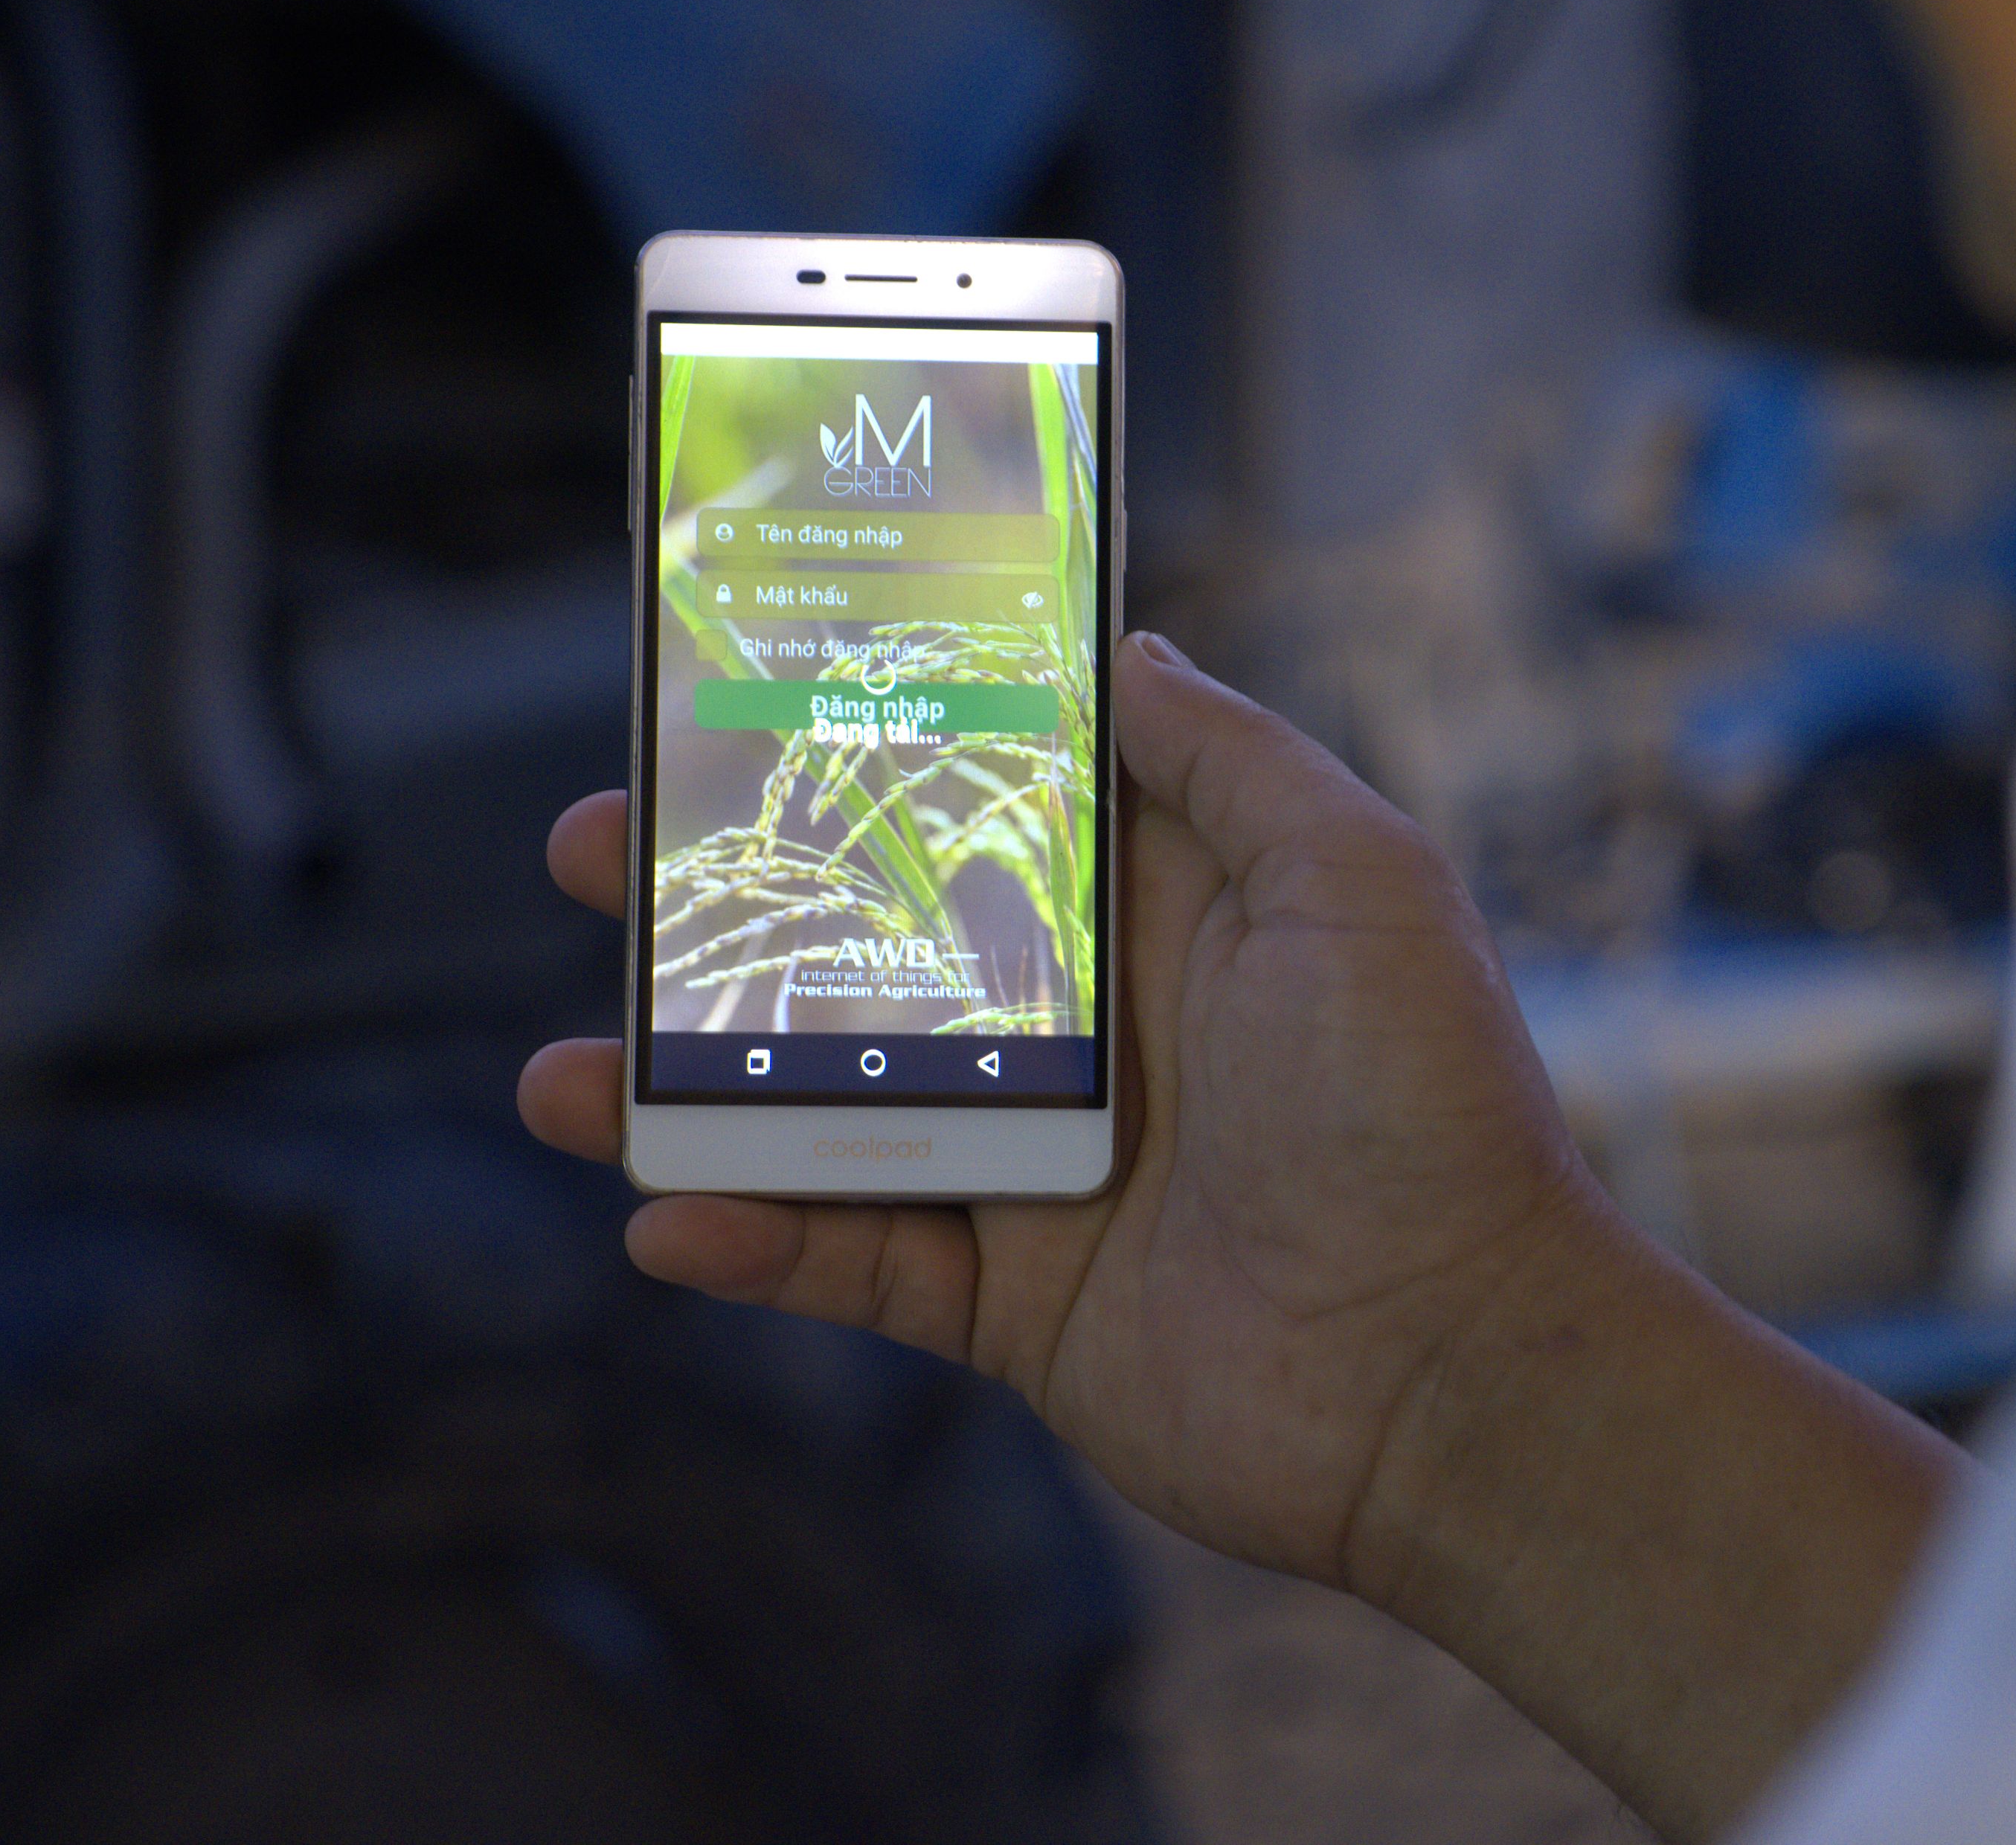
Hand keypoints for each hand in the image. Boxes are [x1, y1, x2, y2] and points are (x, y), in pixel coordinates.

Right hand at [521, 631, 1611, 1592]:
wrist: (1457, 1369)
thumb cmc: (1424, 1106)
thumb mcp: (1354, 879)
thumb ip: (1228, 759)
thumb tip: (1123, 647)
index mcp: (1156, 917)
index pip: (975, 807)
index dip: (860, 753)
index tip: (737, 700)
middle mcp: (1086, 1032)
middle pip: (865, 945)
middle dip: (723, 901)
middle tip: (597, 852)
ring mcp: (1040, 1170)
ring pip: (827, 1110)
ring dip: (688, 1091)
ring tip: (558, 1077)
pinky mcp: (1020, 1303)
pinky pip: (859, 1267)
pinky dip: (759, 1244)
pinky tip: (663, 1218)